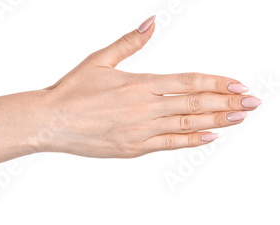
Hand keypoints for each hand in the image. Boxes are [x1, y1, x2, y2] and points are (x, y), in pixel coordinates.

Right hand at [40, 16, 260, 157]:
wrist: (51, 121)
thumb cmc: (72, 90)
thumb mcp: (100, 59)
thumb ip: (130, 42)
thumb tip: (151, 22)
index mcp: (139, 83)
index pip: (188, 81)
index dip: (217, 82)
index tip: (238, 84)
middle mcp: (144, 107)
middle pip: (195, 103)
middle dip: (227, 102)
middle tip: (252, 103)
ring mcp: (140, 130)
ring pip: (187, 124)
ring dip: (216, 121)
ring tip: (239, 118)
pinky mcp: (132, 148)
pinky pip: (169, 144)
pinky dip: (191, 140)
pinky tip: (209, 136)